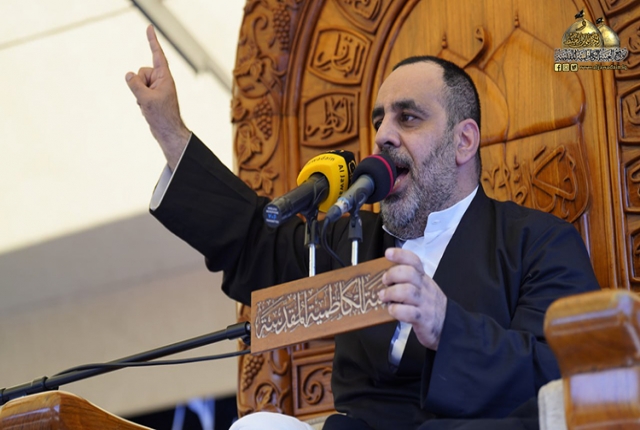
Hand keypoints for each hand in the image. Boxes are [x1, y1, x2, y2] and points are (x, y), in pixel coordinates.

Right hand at [126, 25, 190, 169]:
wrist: (167, 132)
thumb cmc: (162, 116)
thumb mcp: (145, 99)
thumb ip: (135, 84)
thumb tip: (128, 74)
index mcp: (165, 77)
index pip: (157, 55)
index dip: (152, 41)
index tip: (149, 27)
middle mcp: (161, 80)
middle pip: (141, 72)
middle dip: (140, 84)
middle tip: (149, 99)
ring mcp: (156, 88)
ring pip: (138, 82)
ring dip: (139, 94)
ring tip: (149, 105)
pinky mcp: (152, 95)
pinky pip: (139, 91)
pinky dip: (140, 100)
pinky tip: (147, 109)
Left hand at [378, 247, 446, 349]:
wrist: (448, 325)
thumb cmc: (428, 305)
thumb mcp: (421, 288)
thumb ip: (407, 280)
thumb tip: (384, 276)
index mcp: (423, 278)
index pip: (414, 261)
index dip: (400, 255)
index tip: (388, 253)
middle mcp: (424, 288)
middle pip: (409, 274)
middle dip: (392, 274)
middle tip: (384, 281)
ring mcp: (424, 303)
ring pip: (408, 291)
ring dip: (391, 293)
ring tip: (384, 296)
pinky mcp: (423, 319)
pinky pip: (408, 312)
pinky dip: (396, 310)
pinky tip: (392, 310)